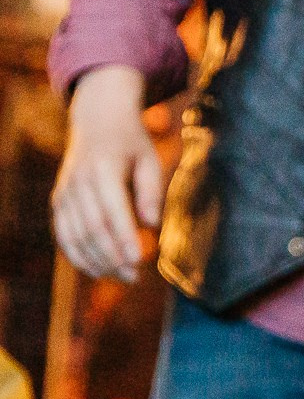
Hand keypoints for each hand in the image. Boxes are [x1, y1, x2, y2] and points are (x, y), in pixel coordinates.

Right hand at [52, 66, 159, 282]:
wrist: (96, 121)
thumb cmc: (131, 142)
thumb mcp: (149, 158)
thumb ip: (151, 191)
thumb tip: (151, 225)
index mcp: (103, 168)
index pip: (112, 210)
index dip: (123, 237)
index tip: (139, 261)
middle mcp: (78, 181)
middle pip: (91, 228)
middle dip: (111, 256)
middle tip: (133, 277)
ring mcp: (64, 192)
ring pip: (73, 235)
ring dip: (95, 260)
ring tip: (119, 277)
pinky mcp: (58, 201)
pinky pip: (62, 233)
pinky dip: (76, 254)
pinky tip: (96, 269)